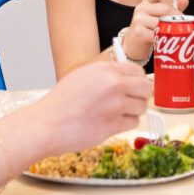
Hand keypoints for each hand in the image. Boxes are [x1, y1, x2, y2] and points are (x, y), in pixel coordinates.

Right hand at [31, 60, 152, 155]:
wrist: (46, 124)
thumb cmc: (61, 102)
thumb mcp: (83, 76)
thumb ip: (107, 75)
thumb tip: (130, 79)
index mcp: (105, 69)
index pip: (138, 71)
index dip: (138, 81)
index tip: (134, 88)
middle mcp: (113, 84)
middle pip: (147, 88)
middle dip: (141, 97)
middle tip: (131, 102)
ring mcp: (115, 105)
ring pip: (142, 107)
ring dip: (133, 112)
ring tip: (115, 114)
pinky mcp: (113, 125)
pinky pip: (133, 123)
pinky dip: (125, 124)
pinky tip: (110, 123)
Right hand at [123, 0, 187, 62]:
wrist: (132, 45)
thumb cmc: (148, 30)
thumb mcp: (159, 17)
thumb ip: (172, 9)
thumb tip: (185, 0)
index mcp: (148, 1)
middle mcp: (142, 7)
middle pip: (165, 8)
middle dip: (177, 17)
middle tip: (185, 24)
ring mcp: (139, 19)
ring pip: (162, 22)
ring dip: (170, 29)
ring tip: (174, 34)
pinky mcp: (138, 31)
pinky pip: (156, 34)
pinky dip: (162, 39)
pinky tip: (163, 41)